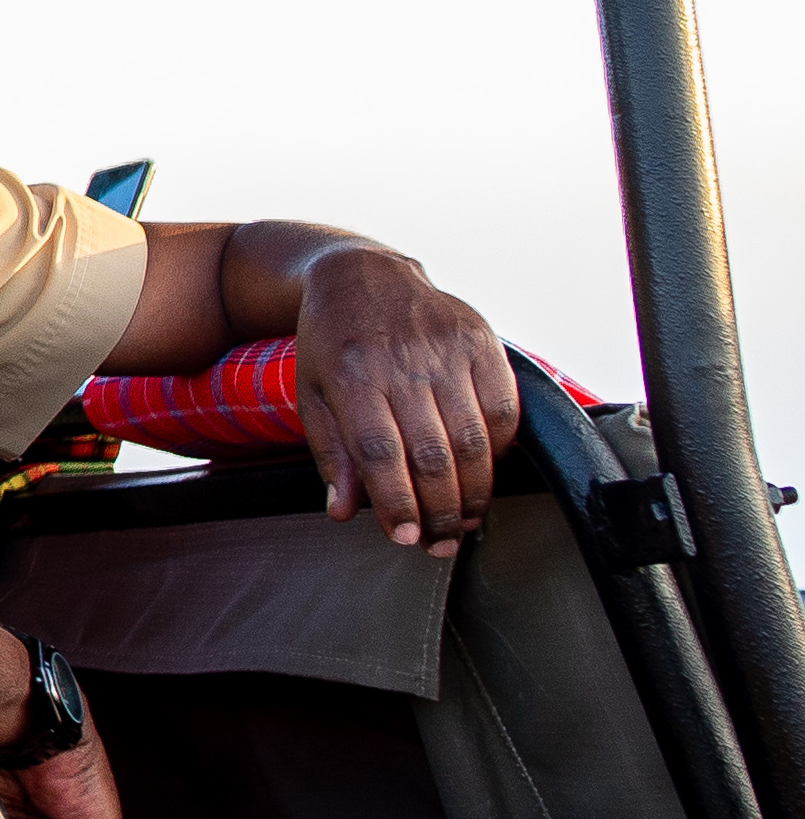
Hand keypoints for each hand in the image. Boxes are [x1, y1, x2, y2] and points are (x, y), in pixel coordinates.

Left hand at [294, 247, 518, 549]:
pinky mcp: (480, 341)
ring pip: (473, 437)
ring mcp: (445, 350)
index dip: (398, 501)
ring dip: (476, 490)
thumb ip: (331, 454)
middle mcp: (401, 363)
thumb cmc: (332, 345)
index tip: (405, 538)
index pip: (380, 454)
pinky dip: (501, 447)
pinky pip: (503, 406)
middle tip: (443, 542)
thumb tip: (343, 511)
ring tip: (467, 519)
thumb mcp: (314, 395)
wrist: (362, 275)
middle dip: (442, 509)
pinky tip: (488, 471)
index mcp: (352, 378)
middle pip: (433, 453)